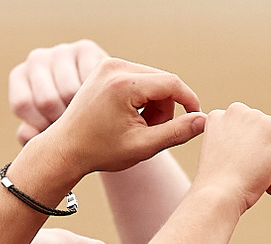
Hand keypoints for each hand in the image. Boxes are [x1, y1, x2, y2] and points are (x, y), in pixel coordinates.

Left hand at [8, 39, 109, 144]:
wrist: (104, 103)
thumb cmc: (68, 120)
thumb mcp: (47, 131)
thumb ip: (33, 136)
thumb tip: (28, 134)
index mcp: (20, 78)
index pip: (23, 104)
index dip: (41, 126)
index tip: (57, 135)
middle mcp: (36, 59)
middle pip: (46, 100)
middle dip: (64, 121)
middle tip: (78, 129)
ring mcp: (61, 51)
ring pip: (70, 92)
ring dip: (82, 111)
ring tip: (91, 118)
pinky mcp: (86, 49)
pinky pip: (90, 80)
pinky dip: (98, 97)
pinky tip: (103, 103)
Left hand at [31, 58, 204, 179]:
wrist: (66, 148)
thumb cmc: (101, 151)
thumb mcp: (143, 146)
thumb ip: (177, 132)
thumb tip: (204, 121)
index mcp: (123, 84)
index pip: (172, 83)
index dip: (189, 101)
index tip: (195, 120)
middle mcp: (114, 66)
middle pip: (163, 80)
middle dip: (167, 106)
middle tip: (154, 131)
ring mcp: (108, 64)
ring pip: (152, 79)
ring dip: (154, 103)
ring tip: (139, 126)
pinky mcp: (105, 67)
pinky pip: (138, 78)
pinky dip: (141, 97)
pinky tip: (129, 116)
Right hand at [192, 104, 270, 211]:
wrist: (217, 195)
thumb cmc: (219, 187)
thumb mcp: (226, 159)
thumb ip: (241, 146)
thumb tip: (265, 147)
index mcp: (220, 117)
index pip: (250, 134)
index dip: (250, 158)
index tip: (240, 175)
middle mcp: (236, 110)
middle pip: (268, 136)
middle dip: (266, 160)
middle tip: (253, 181)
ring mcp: (256, 117)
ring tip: (262, 183)